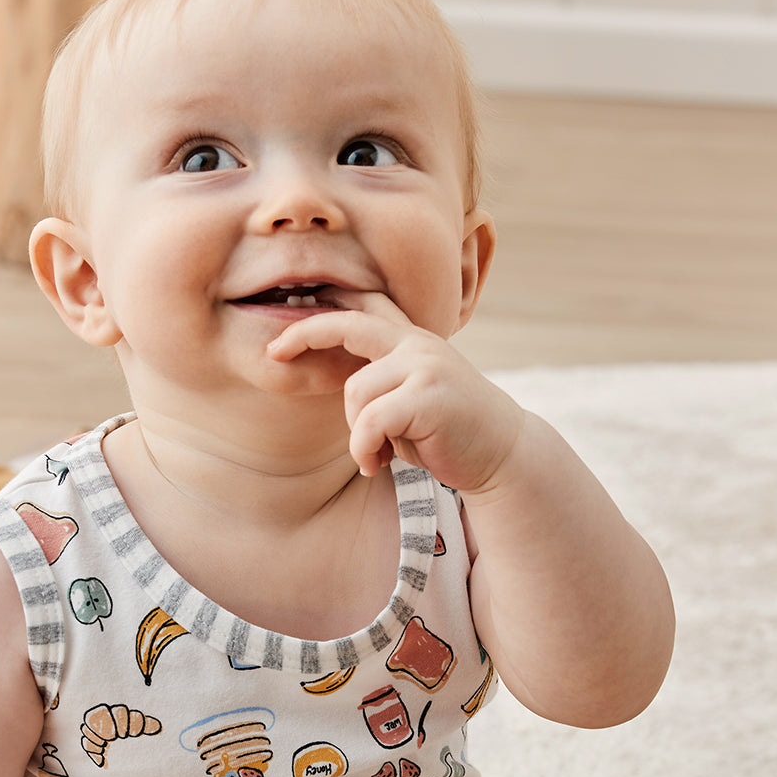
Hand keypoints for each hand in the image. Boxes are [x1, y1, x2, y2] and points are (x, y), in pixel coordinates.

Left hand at [268, 293, 523, 489]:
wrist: (503, 455)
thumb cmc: (449, 435)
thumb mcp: (411, 403)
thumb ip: (382, 387)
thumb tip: (342, 390)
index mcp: (413, 342)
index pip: (363, 312)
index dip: (321, 316)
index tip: (282, 332)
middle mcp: (418, 344)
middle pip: (348, 325)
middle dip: (304, 333)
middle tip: (273, 353)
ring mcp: (425, 365)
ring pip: (355, 392)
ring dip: (356, 434)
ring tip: (375, 456)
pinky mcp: (428, 394)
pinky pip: (370, 420)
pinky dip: (365, 448)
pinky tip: (377, 465)